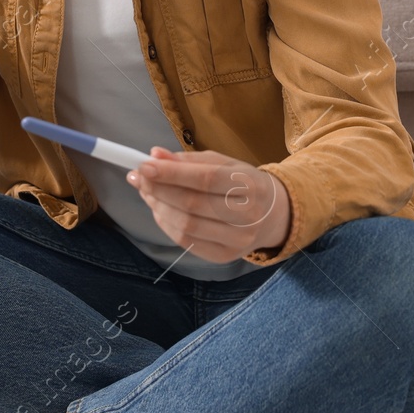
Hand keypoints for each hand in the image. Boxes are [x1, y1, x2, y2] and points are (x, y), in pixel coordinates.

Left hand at [126, 147, 291, 264]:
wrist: (275, 215)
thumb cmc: (245, 183)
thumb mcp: (224, 164)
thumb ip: (188, 160)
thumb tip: (155, 155)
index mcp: (249, 186)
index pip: (204, 179)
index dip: (171, 173)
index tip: (145, 165)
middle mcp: (247, 217)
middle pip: (191, 204)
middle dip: (158, 189)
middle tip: (138, 177)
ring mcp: (237, 241)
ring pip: (186, 226)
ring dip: (158, 207)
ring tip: (146, 192)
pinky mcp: (225, 257)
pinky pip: (186, 241)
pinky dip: (166, 224)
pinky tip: (160, 210)